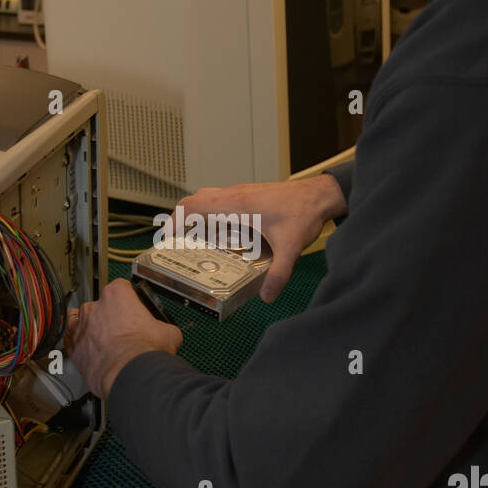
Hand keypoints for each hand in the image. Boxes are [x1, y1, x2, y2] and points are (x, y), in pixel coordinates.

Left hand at [64, 278, 183, 399]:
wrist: (130, 375)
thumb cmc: (144, 352)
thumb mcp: (168, 333)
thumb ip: (162, 326)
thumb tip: (167, 332)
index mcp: (117, 294)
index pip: (121, 287)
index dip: (129, 300)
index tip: (134, 309)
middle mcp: (95, 307)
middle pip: (100, 304)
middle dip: (110, 315)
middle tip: (122, 330)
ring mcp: (81, 326)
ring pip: (79, 319)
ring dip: (89, 327)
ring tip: (101, 338)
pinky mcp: (73, 347)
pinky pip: (70, 340)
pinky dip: (78, 344)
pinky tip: (88, 350)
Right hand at [174, 175, 347, 302]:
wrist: (320, 194)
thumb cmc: (304, 211)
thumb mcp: (291, 247)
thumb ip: (279, 273)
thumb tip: (267, 295)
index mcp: (237, 204)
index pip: (193, 206)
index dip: (174, 221)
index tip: (167, 239)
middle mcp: (234, 195)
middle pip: (193, 201)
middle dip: (179, 220)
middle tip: (177, 243)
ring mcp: (240, 192)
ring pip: (205, 198)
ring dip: (195, 215)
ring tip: (194, 240)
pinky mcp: (247, 195)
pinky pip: (218, 200)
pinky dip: (210, 213)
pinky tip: (219, 233)